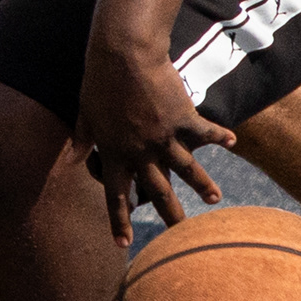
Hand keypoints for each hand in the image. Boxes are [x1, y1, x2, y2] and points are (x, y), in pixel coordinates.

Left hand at [81, 43, 235, 243]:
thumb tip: (68, 159)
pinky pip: (204, 133)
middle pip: (157, 192)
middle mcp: (140, 151)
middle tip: (180, 237)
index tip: (123, 244)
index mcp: (114, 152)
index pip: (115, 195)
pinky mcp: (182, 119)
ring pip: (186, 170)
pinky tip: (232, 142)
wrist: (123, 55)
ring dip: (202, 186)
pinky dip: (219, 137)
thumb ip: (81, 139)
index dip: (118, 221)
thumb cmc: (98, 82)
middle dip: (170, 216)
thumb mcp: (84, 113)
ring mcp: (164, 137)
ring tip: (214, 200)